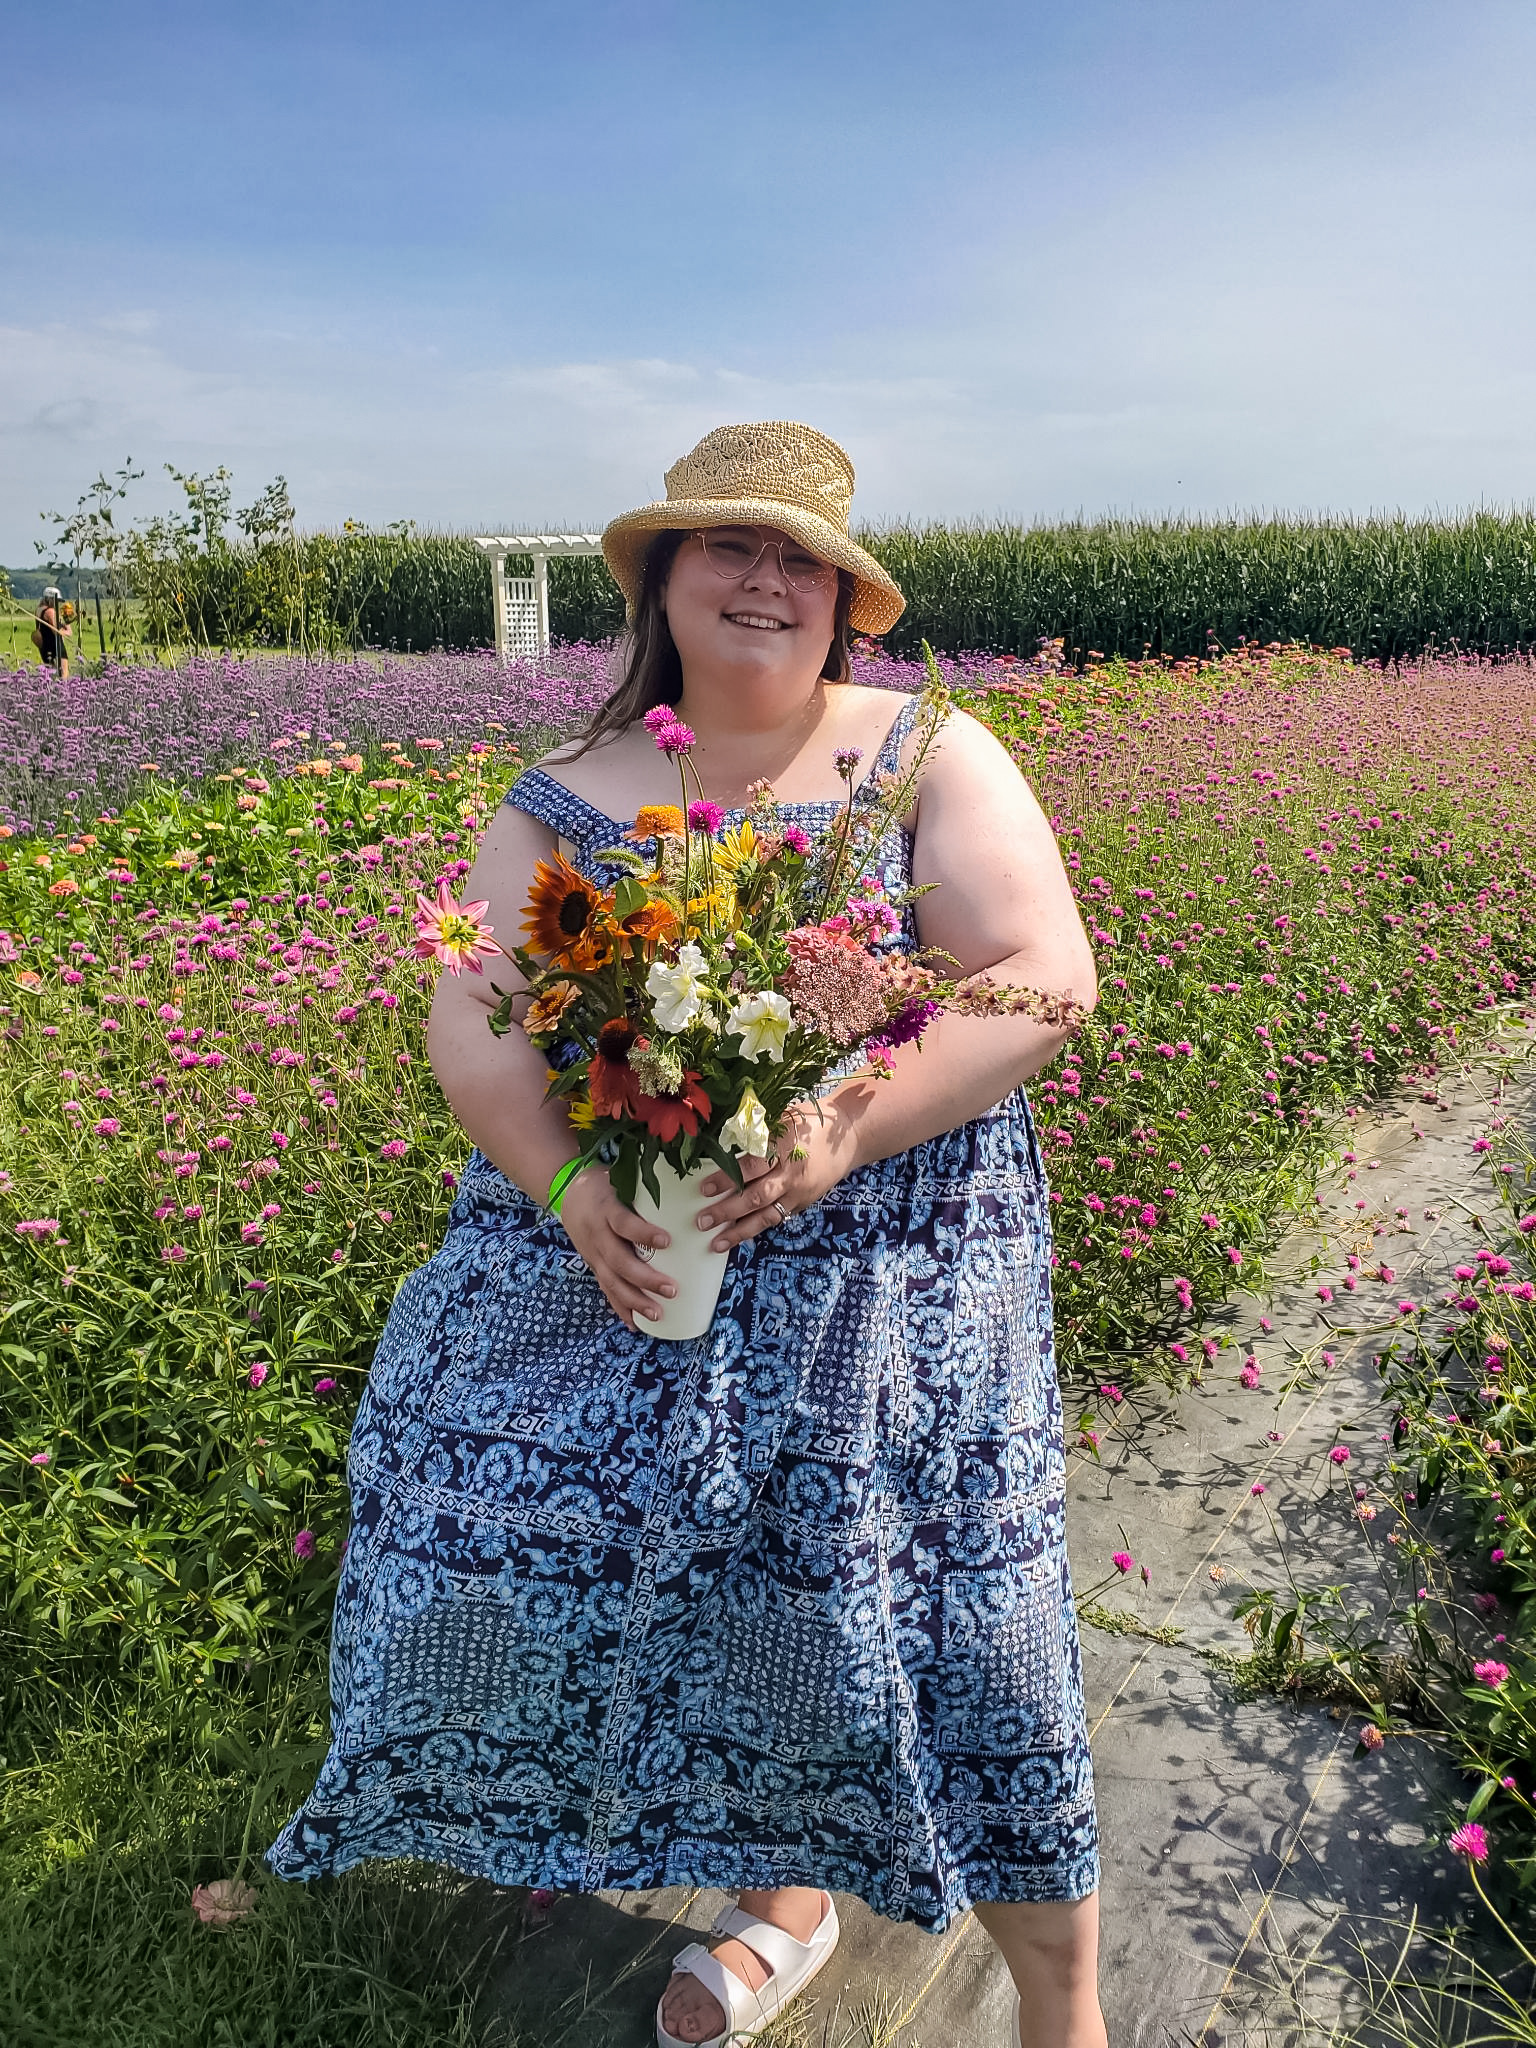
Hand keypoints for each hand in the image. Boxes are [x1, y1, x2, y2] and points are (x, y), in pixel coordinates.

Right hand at [555, 1166, 677, 1331]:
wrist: (569, 1194)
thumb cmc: (607, 1187)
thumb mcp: (623, 1183)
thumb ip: (649, 1195)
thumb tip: (692, 1200)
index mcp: (607, 1210)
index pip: (624, 1223)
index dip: (643, 1233)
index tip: (667, 1241)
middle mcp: (597, 1235)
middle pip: (619, 1261)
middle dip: (646, 1279)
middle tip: (672, 1290)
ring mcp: (594, 1254)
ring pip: (612, 1282)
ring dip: (635, 1301)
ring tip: (657, 1314)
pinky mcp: (594, 1266)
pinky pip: (606, 1290)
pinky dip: (620, 1308)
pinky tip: (635, 1324)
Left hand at [693, 1102, 852, 1251]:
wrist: (850, 1137)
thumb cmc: (809, 1122)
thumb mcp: (782, 1117)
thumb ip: (755, 1130)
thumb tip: (720, 1140)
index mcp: (784, 1148)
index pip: (751, 1166)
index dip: (727, 1178)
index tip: (704, 1188)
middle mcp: (792, 1174)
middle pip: (756, 1196)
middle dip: (727, 1211)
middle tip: (703, 1220)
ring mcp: (799, 1193)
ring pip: (767, 1216)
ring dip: (740, 1231)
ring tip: (717, 1243)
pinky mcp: (803, 1203)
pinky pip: (777, 1219)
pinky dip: (757, 1229)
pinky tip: (739, 1237)